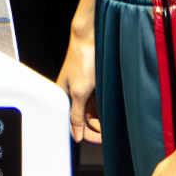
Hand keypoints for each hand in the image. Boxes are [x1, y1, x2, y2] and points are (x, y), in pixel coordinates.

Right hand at [58, 25, 100, 143]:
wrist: (90, 37)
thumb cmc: (81, 60)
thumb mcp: (79, 91)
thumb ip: (77, 115)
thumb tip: (75, 135)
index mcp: (63, 96)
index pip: (73, 123)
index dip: (86, 132)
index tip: (101, 138)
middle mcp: (73, 93)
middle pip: (84, 118)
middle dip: (95, 125)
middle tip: (108, 129)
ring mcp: (83, 88)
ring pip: (92, 111)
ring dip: (101, 116)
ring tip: (111, 116)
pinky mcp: (92, 82)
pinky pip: (98, 101)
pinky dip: (104, 106)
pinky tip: (110, 106)